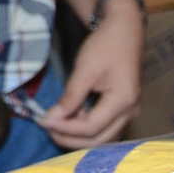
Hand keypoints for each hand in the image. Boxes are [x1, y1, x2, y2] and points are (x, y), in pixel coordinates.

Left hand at [41, 9, 142, 148]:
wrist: (124, 31)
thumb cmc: (106, 45)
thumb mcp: (85, 69)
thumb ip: (70, 97)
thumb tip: (52, 119)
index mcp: (122, 101)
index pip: (91, 127)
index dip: (65, 128)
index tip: (43, 121)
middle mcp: (130, 113)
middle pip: (98, 141)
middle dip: (71, 139)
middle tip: (48, 128)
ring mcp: (129, 114)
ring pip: (102, 139)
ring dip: (78, 137)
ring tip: (57, 124)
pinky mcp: (123, 112)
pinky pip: (104, 130)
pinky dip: (85, 130)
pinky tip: (70, 119)